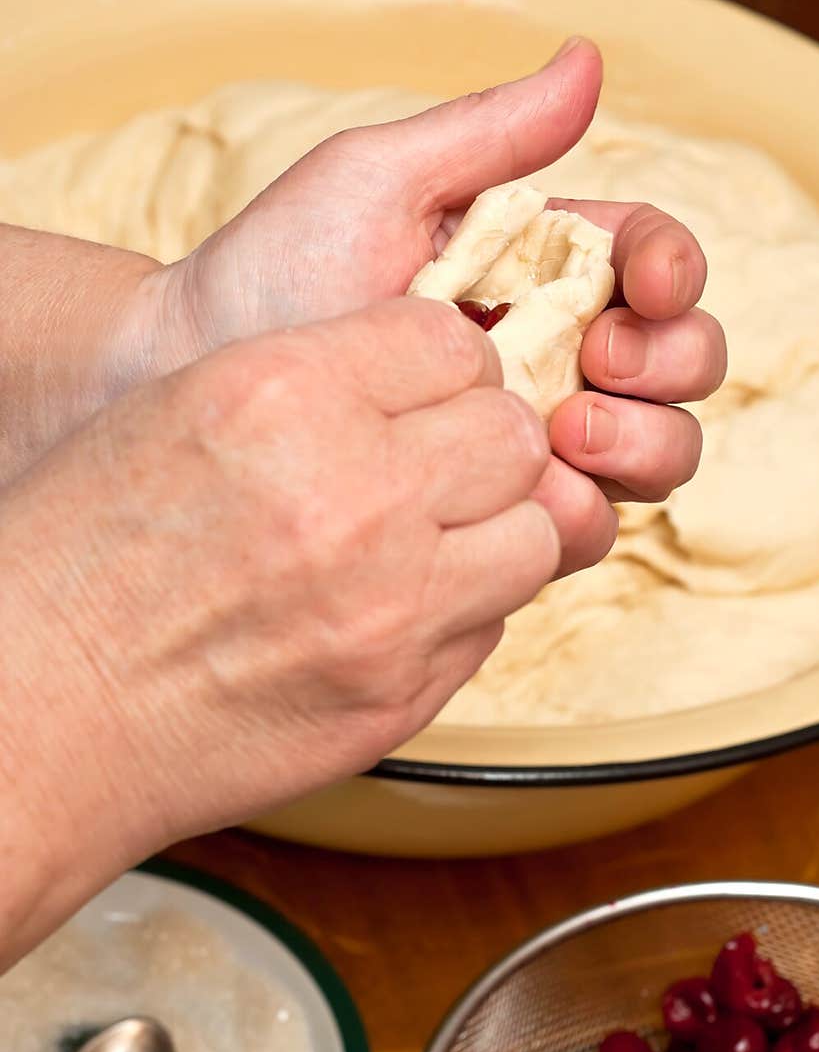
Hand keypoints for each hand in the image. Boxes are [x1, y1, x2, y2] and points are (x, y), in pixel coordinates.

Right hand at [0, 298, 556, 963]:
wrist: (48, 708)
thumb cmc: (84, 559)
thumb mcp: (181, 411)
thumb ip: (318, 383)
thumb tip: (424, 376)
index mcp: (283, 396)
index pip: (453, 343)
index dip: (444, 368)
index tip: (425, 393)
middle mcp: (355, 495)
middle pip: (514, 435)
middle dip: (484, 444)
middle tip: (438, 467)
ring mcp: (392, 606)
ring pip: (536, 536)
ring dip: (495, 531)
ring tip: (429, 544)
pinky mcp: (403, 695)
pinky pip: (493, 625)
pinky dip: (463, 610)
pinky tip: (395, 610)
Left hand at [145, 38, 724, 575]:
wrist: (200, 380)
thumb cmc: (276, 271)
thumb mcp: (378, 183)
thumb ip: (488, 135)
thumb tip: (586, 65)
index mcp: (540, 269)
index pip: (651, 266)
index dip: (671, 271)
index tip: (640, 279)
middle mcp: (552, 356)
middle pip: (680, 364)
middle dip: (669, 362)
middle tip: (598, 363)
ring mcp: (531, 441)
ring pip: (657, 451)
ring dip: (644, 443)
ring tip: (564, 433)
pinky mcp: (500, 515)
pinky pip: (586, 527)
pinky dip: (584, 513)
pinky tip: (535, 495)